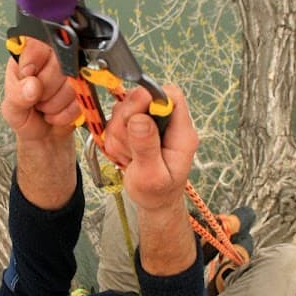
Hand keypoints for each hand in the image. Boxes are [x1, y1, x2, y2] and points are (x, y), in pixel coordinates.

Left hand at [1, 39, 79, 143]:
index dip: (34, 63)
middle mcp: (51, 60)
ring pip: (72, 82)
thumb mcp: (11, 108)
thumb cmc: (24, 116)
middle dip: (46, 89)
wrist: (42, 136)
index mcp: (28, 55)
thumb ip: (17, 95)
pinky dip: (66, 113)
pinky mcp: (84, 89)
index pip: (37, 44)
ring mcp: (70, 73)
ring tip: (45, 108)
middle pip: (59, 62)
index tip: (28, 77)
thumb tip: (32, 84)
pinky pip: (81, 99)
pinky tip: (56, 114)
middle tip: (36, 99)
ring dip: (55, 104)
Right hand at [103, 84, 197, 209]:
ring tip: (129, 157)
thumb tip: (139, 118)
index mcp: (181, 131)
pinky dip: (114, 140)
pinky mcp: (134, 127)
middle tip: (129, 147)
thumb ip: (147, 147)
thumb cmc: (157, 192)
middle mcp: (167, 122)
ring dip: (118, 134)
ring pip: (124, 109)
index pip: (170, 94)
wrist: (153, 201)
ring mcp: (149, 123)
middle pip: (141, 98)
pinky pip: (115, 122)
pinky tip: (125, 155)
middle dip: (126, 120)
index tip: (134, 116)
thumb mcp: (152, 176)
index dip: (149, 98)